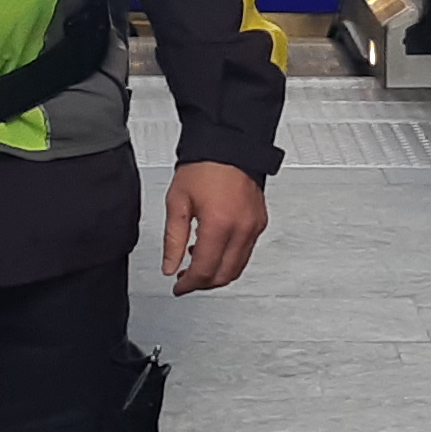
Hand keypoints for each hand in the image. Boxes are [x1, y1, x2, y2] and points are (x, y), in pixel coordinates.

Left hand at [161, 162, 268, 295]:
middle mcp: (241, 228)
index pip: (204, 270)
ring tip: (197, 264)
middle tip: (186, 279)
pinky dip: (230, 259)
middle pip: (224, 275)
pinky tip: (214, 249)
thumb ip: (173, 240)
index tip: (178, 287)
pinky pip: (246, 252)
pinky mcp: (260, 222)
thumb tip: (170, 267)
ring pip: (238, 268)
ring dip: (217, 273)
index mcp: (219, 224)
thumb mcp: (177, 202)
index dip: (189, 284)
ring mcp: (254, 226)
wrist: (229, 144)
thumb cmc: (204, 166)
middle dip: (203, 283)